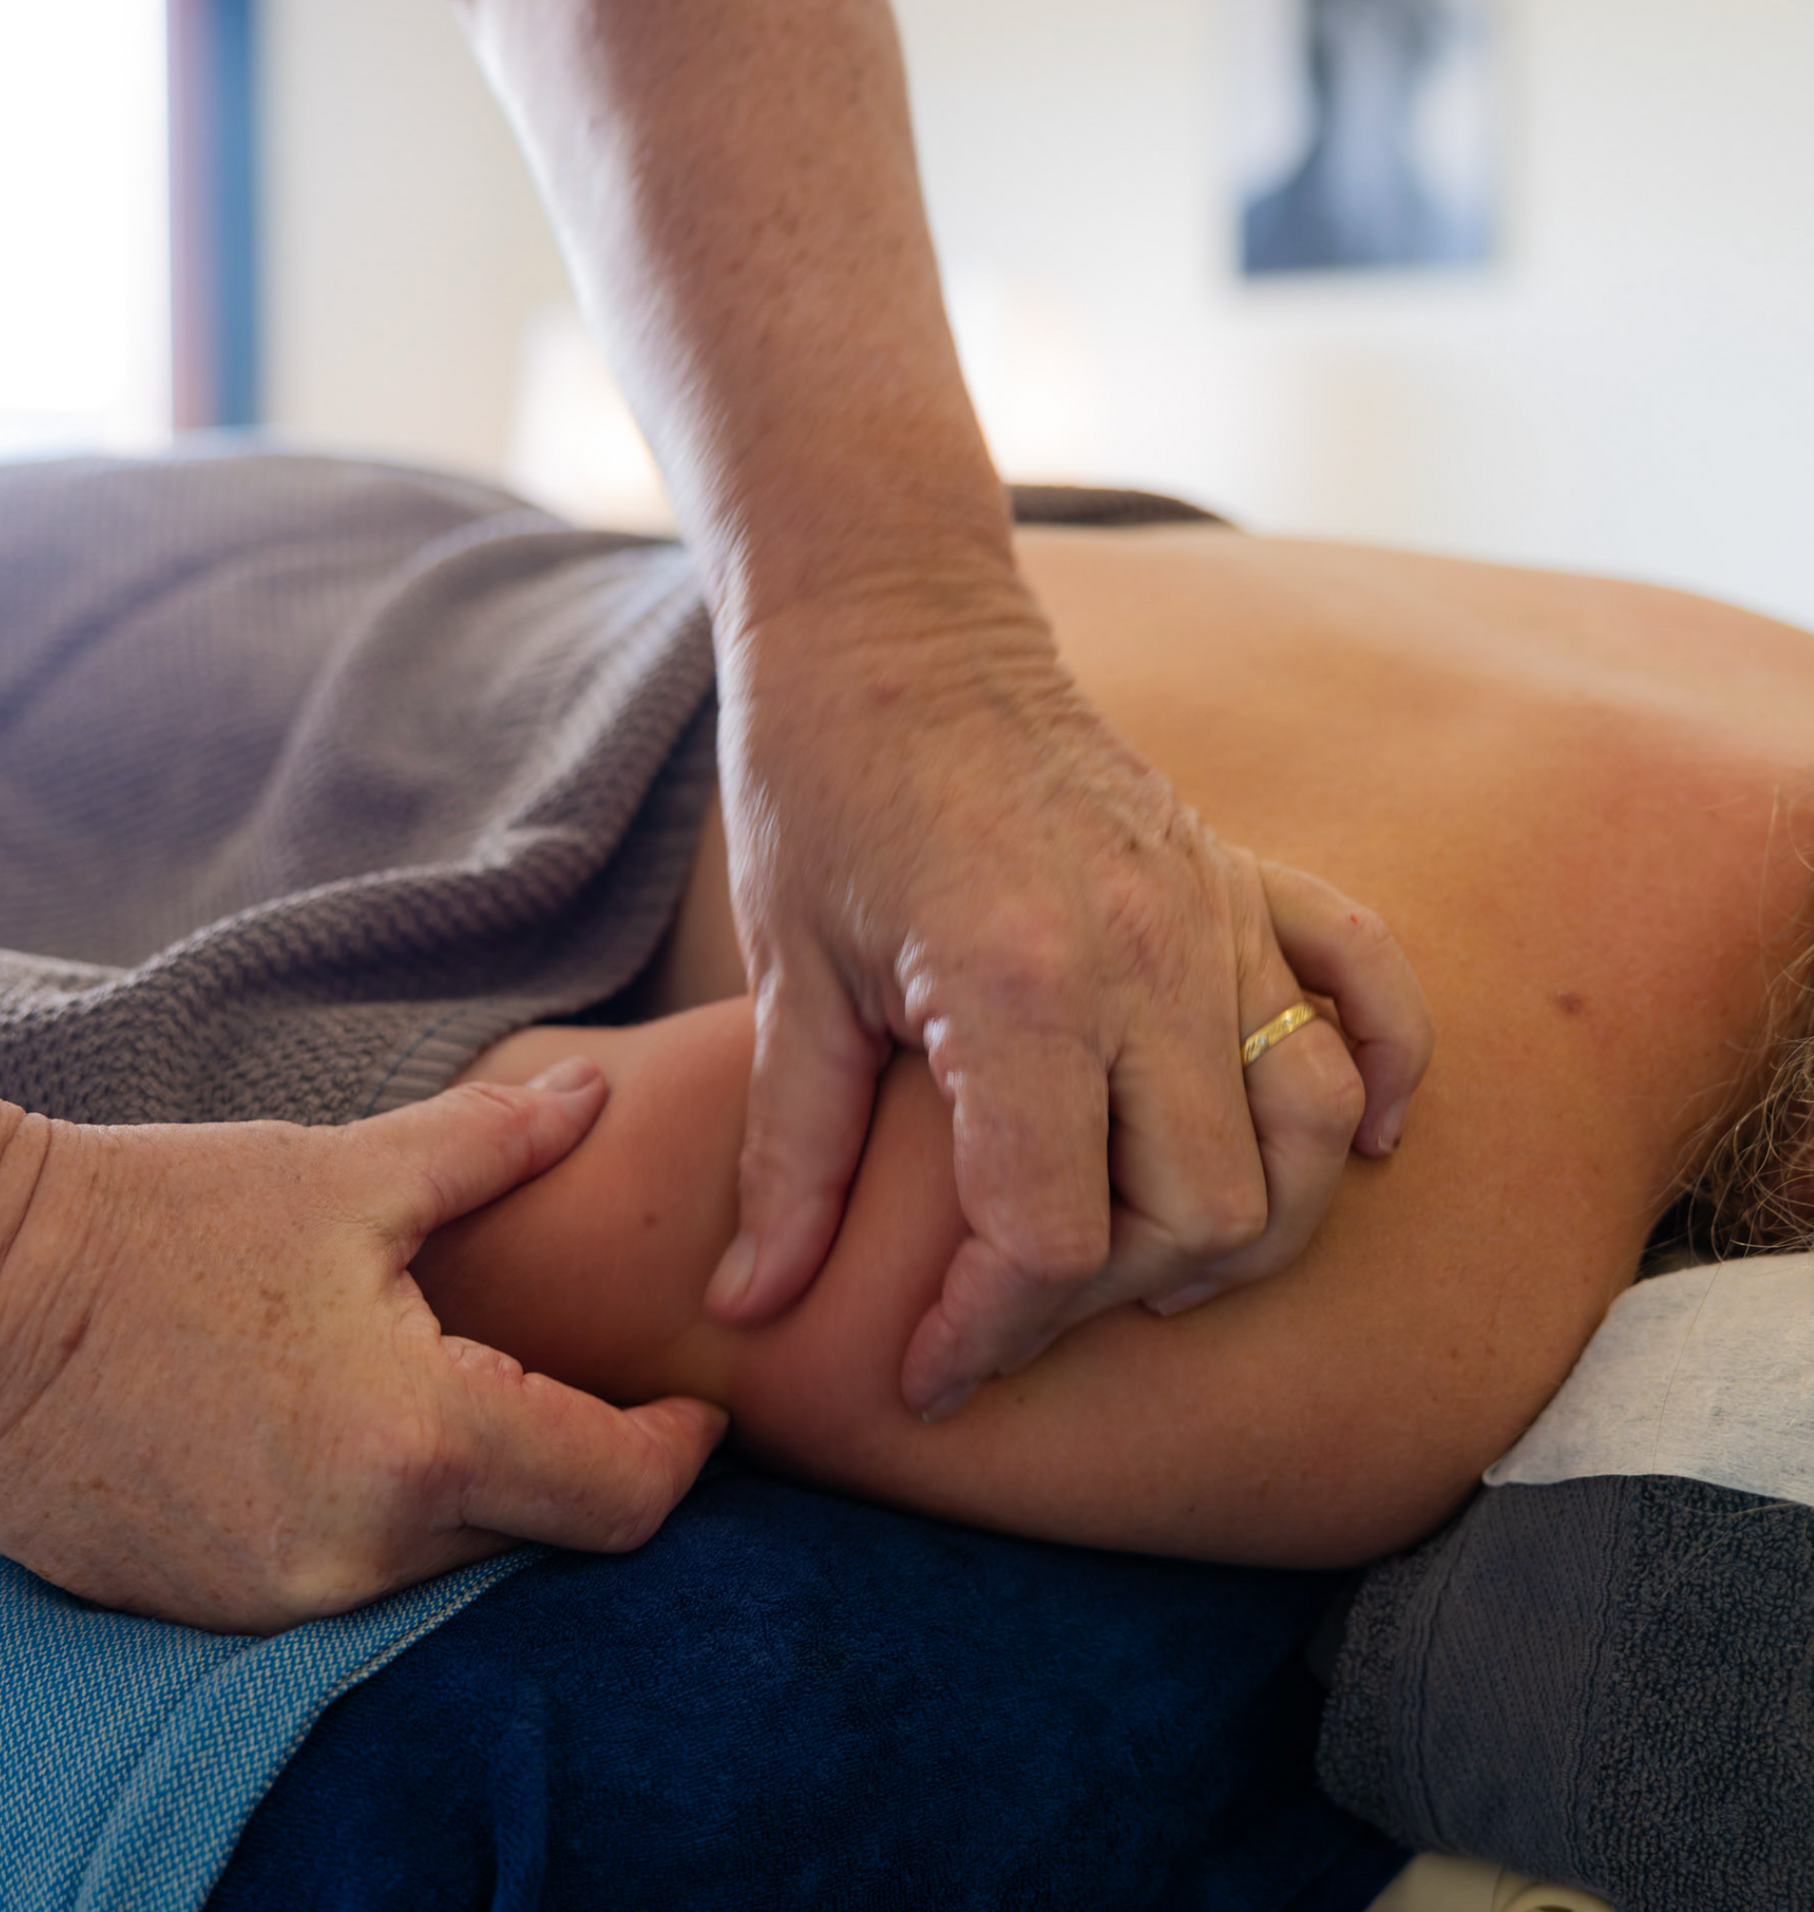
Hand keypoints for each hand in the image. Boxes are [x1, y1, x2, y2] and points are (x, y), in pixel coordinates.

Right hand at [0, 1062, 725, 1631]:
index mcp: (419, 1442)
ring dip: (497, 1497)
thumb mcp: (347, 1173)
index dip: (682, 1455)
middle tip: (609, 1392)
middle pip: (545, 1537)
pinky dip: (404, 1524)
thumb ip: (499, 1145)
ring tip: (495, 1401)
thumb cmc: (160, 1220)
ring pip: (456, 1567)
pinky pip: (362, 1585)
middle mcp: (361, 1554)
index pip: (618, 1496)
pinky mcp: (219, 1612)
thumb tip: (600, 1094)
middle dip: (592, 1469)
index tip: (699, 1412)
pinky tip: (385, 1440)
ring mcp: (283, 1601)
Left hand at [703, 567, 1432, 1416]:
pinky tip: (1362, 1141)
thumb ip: (792, 1153)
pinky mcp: (1244, 873)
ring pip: (1306, 1130)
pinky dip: (1385, 1074)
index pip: (1050, 1237)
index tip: (929, 1370)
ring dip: (1247, 1229)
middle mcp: (1149, 954)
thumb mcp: (791, 975)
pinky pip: (1373, 986)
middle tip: (1010, 1311)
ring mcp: (1216, 908)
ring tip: (1151, 1271)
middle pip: (1201, 1212)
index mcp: (1019, 986)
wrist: (893, 623)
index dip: (987, 1335)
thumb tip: (752, 1304)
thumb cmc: (819, 785)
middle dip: (1103, 1302)